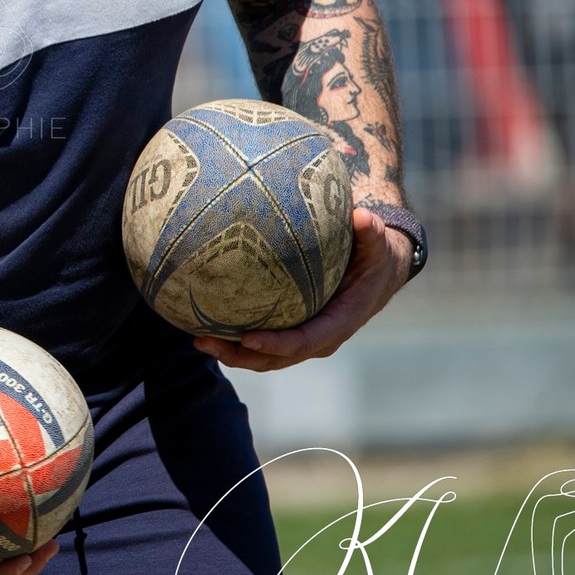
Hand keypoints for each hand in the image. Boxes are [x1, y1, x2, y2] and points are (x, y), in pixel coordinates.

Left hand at [192, 207, 410, 372]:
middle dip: (240, 355)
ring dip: (231, 352)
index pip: (303, 342)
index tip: (246, 337)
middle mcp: (319, 338)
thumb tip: (362, 216)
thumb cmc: (374, 256)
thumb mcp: (377, 244)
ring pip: (264, 356)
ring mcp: (304, 337)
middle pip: (275, 358)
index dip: (276, 344)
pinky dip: (235, 338)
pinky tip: (206, 322)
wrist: (378, 273)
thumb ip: (372, 233)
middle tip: (204, 341)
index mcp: (338, 323)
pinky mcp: (291, 330)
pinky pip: (262, 341)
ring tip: (197, 339)